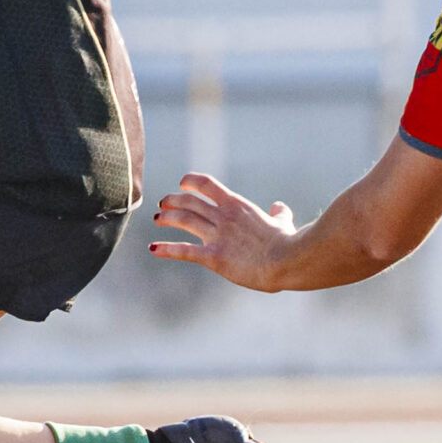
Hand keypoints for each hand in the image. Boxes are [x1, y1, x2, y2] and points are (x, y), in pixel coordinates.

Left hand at [150, 173, 302, 290]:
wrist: (287, 261)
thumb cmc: (288, 243)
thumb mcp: (284, 223)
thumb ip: (279, 213)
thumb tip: (279, 206)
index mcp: (237, 205)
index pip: (206, 184)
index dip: (190, 182)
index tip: (182, 184)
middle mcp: (223, 216)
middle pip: (189, 201)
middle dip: (172, 200)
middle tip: (163, 204)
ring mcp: (217, 236)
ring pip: (183, 220)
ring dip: (166, 218)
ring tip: (157, 219)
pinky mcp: (214, 257)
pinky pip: (184, 251)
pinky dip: (166, 249)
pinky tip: (154, 249)